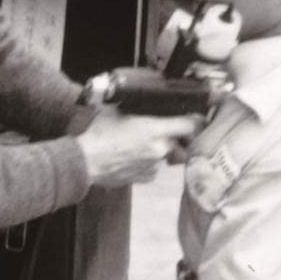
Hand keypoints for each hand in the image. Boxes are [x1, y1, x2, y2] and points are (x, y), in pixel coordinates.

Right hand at [76, 109, 199, 187]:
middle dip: (173, 136)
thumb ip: (135, 107)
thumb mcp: (117, 111)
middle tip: (159, 130)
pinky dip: (149, 163)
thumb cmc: (99, 135)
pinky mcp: (145, 177)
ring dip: (158, 149)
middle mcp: (159, 149)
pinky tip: (133, 157)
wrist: (86, 161)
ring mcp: (154, 165)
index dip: (194, 121)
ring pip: (165, 154)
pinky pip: (155, 167)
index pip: (189, 125)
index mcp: (155, 130)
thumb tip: (140, 101)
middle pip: (179, 141)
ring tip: (139, 144)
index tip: (193, 118)